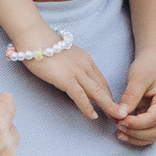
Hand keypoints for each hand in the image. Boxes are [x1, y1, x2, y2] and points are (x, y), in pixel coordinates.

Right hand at [10, 36, 124, 131]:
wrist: (34, 36)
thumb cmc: (43, 45)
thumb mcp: (64, 56)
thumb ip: (71, 66)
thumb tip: (71, 77)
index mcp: (86, 59)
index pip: (101, 80)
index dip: (108, 95)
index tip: (112, 106)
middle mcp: (85, 65)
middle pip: (103, 88)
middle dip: (113, 103)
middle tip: (121, 116)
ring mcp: (77, 72)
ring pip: (97, 93)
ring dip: (108, 107)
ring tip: (116, 119)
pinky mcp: (66, 79)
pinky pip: (80, 96)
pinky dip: (88, 107)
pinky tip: (93, 116)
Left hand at [113, 48, 155, 148]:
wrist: (154, 60)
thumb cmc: (148, 66)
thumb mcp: (138, 77)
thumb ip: (130, 96)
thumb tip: (121, 114)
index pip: (153, 119)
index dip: (136, 124)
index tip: (120, 120)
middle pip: (154, 132)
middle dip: (135, 132)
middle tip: (117, 125)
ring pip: (151, 136)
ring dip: (134, 137)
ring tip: (118, 131)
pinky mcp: (155, 118)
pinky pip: (147, 132)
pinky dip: (135, 134)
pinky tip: (122, 130)